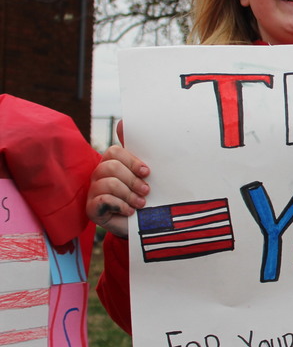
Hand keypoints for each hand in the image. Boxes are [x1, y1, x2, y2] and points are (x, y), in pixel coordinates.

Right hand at [85, 123, 149, 237]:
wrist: (143, 225)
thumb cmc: (144, 196)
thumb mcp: (146, 175)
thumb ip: (140, 152)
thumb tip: (123, 121)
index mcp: (113, 163)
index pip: (115, 152)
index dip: (132, 161)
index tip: (147, 172)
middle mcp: (100, 174)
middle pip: (111, 166)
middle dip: (132, 179)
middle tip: (146, 190)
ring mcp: (93, 191)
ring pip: (108, 183)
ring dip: (129, 194)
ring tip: (141, 203)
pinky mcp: (91, 208)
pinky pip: (103, 199)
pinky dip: (121, 205)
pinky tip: (129, 211)